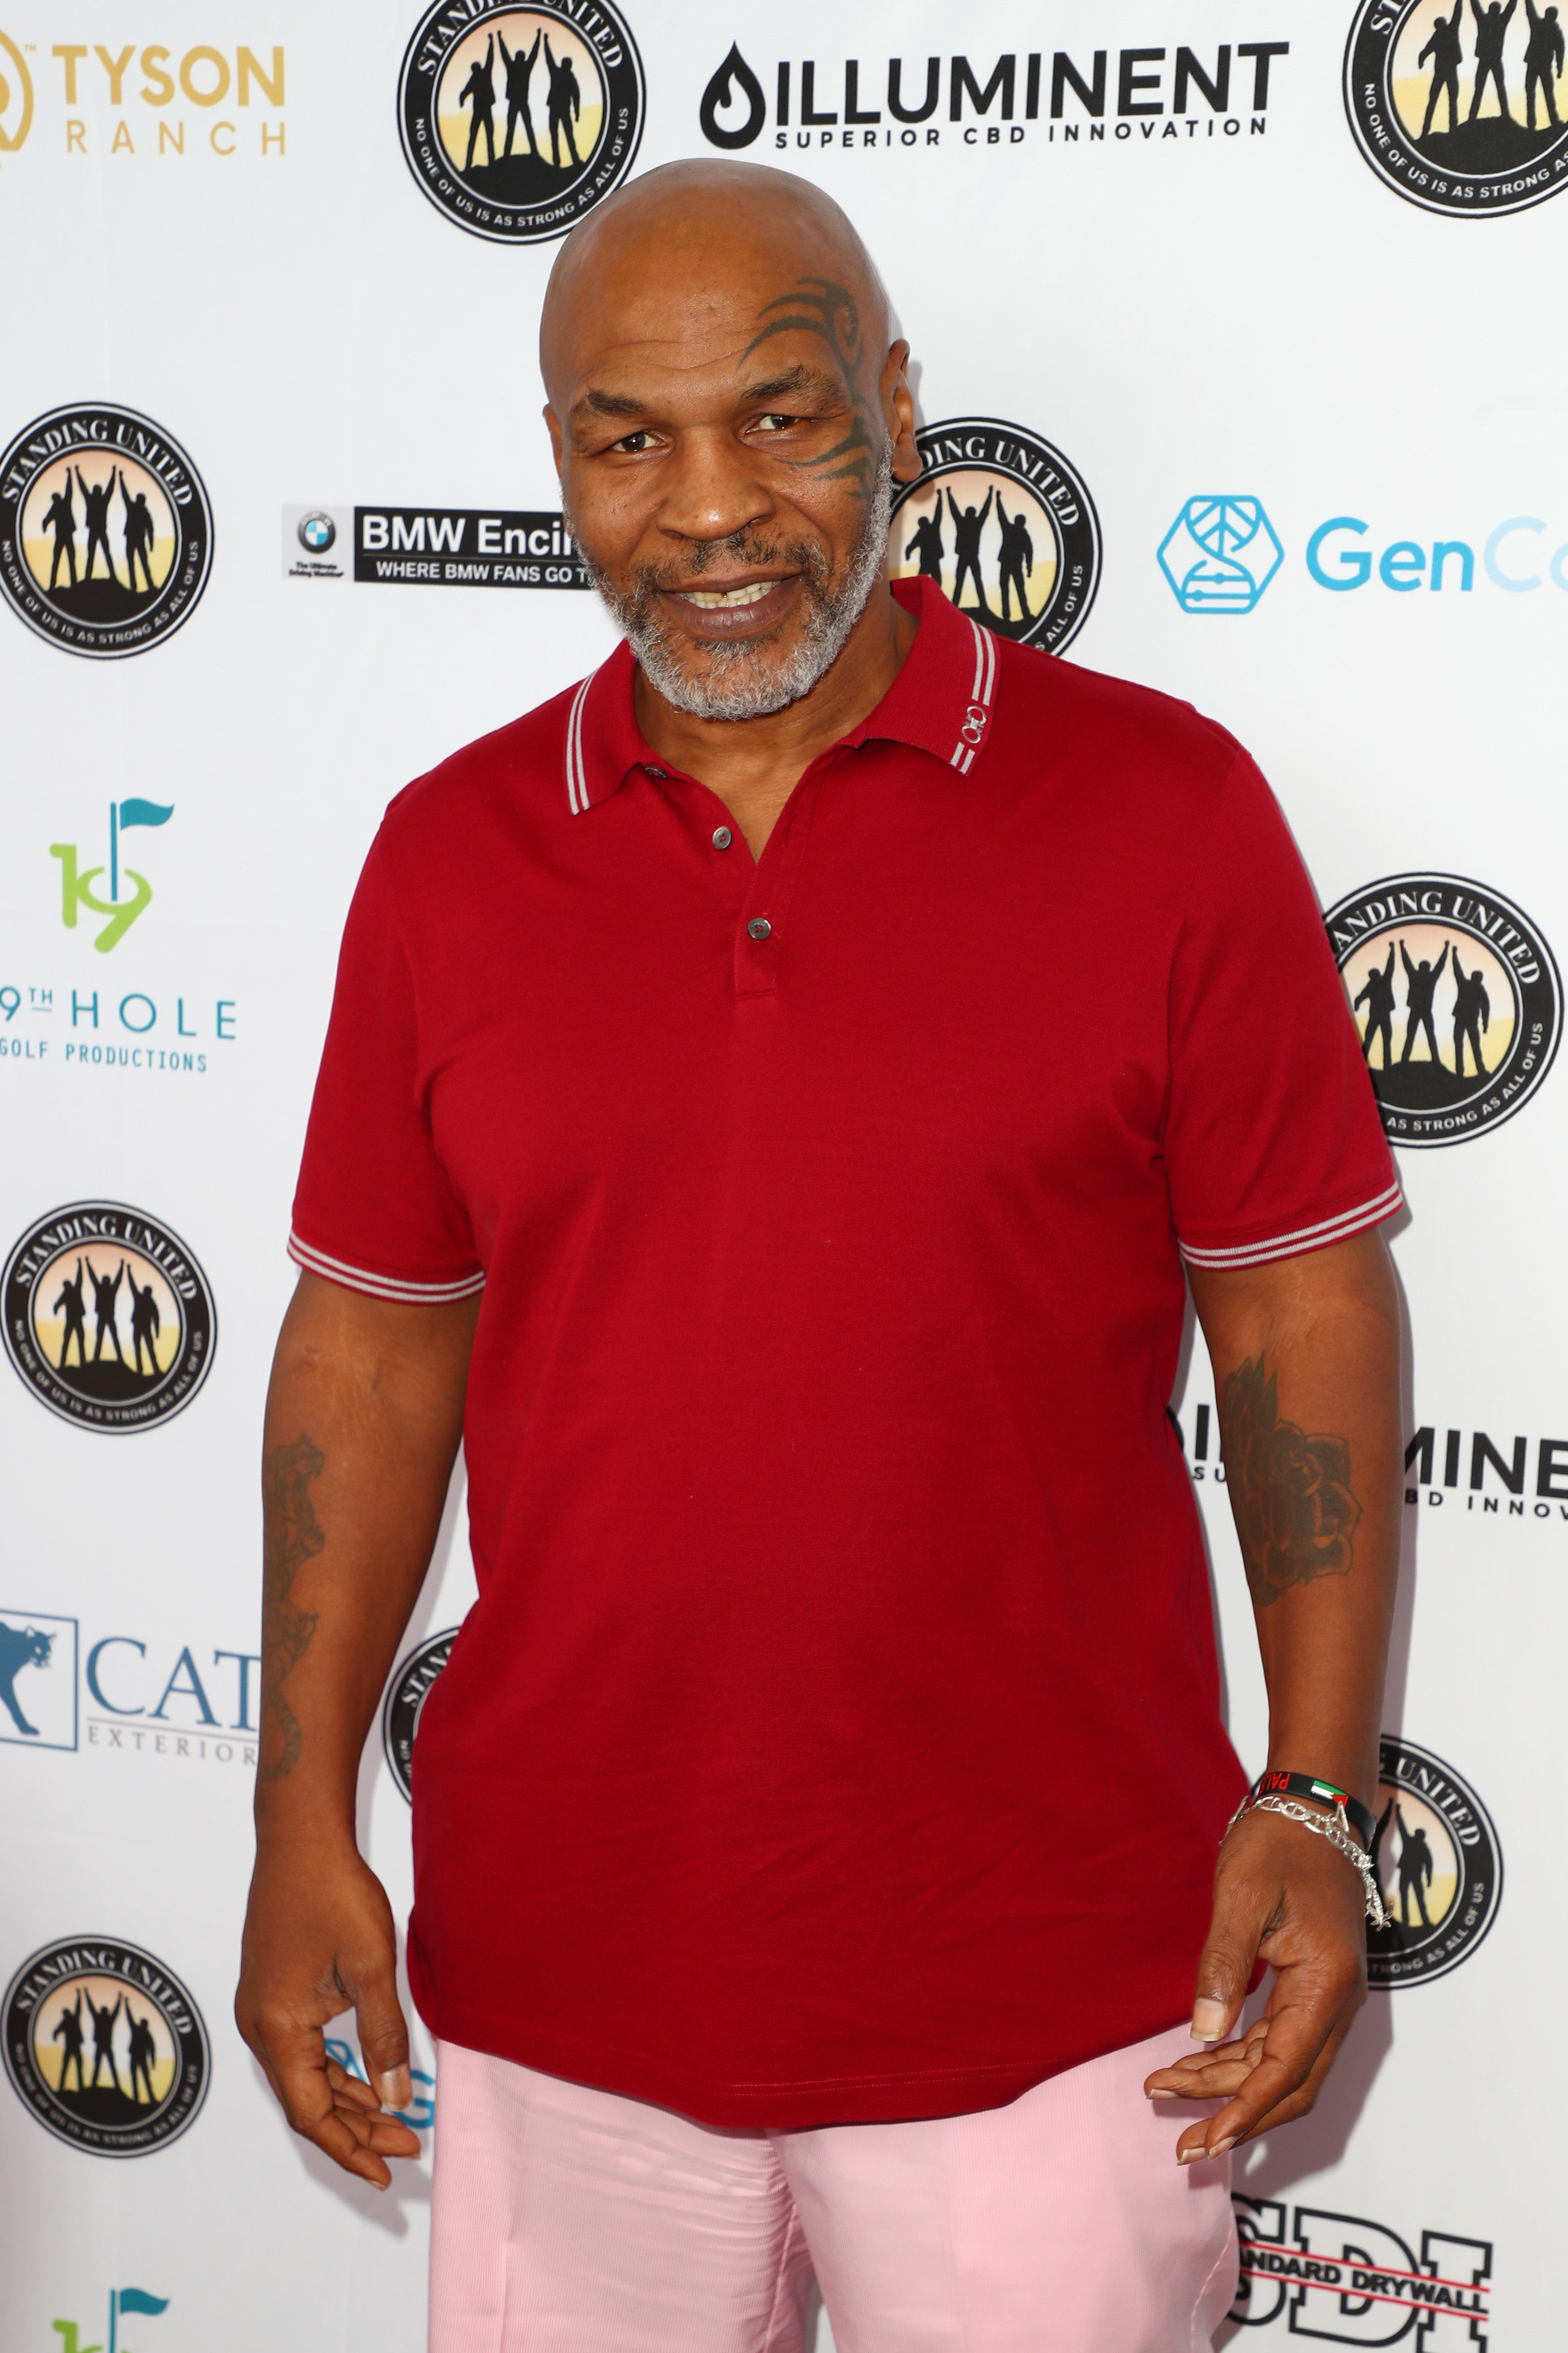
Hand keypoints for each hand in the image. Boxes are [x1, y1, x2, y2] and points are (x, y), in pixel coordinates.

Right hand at [236, 1841, 420, 2189]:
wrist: (301, 1838)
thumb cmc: (334, 1894)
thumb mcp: (371, 1968)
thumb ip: (384, 2037)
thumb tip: (397, 2098)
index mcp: (276, 2029)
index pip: (311, 2114)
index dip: (350, 2148)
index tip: (389, 2171)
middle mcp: (259, 2027)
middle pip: (307, 2101)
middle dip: (357, 2129)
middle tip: (408, 2145)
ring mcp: (262, 2009)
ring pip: (306, 2077)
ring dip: (349, 2100)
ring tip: (397, 2120)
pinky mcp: (273, 1993)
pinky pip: (304, 2050)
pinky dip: (336, 2070)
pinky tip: (369, 2079)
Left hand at [1143, 1808, 1366, 2161]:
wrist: (1314, 1806)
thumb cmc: (1278, 1841)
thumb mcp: (1240, 1894)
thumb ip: (1223, 1964)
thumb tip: (1203, 2033)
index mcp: (1327, 1982)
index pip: (1286, 2070)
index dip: (1244, 2110)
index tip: (1204, 2141)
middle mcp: (1339, 2000)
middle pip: (1291, 2084)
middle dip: (1237, 2116)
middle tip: (1180, 2142)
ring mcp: (1330, 1995)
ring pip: (1285, 2067)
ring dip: (1232, 2087)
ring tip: (1168, 2091)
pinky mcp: (1315, 1986)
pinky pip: (1282, 2041)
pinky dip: (1242, 2059)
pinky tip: (1199, 2060)